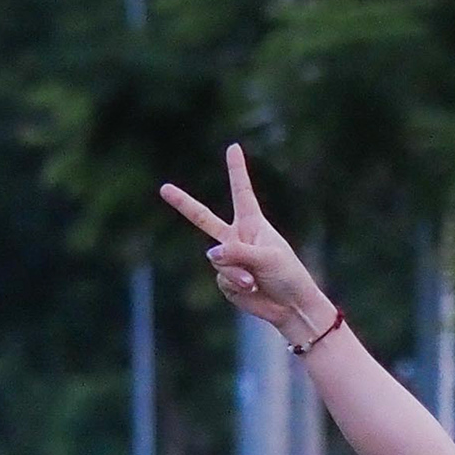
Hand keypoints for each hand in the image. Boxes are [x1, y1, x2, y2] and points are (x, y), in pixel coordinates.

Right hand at [159, 145, 334, 341]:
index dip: (236, 170)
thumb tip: (210, 254)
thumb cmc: (288, 275)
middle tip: (163, 188)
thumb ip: (237, 251)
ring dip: (236, 271)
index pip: (242, 192)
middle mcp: (237, 237)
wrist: (291, 307)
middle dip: (183, 204)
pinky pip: (221, 278)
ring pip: (217, 260)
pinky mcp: (226, 280)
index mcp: (253, 223)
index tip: (233, 147)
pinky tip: (250, 288)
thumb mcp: (267, 256)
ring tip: (255, 280)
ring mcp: (229, 259)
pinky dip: (235, 284)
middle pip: (203, 218)